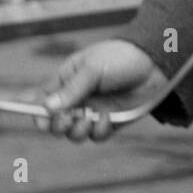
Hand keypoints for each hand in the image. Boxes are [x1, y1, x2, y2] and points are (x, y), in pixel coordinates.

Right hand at [36, 40, 164, 142]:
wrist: (155, 62)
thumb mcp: (93, 69)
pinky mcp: (109, 121)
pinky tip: (107, 117)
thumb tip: (46, 108)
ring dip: (77, 131)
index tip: (42, 120)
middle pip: (55, 122)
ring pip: (74, 133)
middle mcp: (77, 98)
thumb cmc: (121, 57)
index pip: (43, 99)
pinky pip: (96, 136)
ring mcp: (93, 110)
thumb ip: (71, 89)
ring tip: (87, 120)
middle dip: (57, 126)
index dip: (38, 112)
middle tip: (66, 121)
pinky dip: (99, 131)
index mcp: (67, 79)